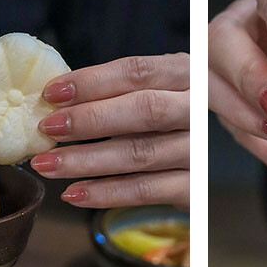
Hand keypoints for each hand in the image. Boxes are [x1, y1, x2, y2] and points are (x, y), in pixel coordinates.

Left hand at [30, 54, 189, 208]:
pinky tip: (75, 193)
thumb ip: (116, 91)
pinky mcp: (195, 186)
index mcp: (187, 72)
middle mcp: (198, 107)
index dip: (93, 81)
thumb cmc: (168, 114)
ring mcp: (200, 148)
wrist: (218, 146)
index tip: (52, 93)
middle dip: (90, 119)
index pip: (138, 72)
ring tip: (48, 164)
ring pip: (140, 153)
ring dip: (87, 160)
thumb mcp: (155, 88)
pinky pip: (146, 190)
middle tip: (48, 128)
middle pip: (145, 110)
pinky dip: (106, 193)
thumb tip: (55, 99)